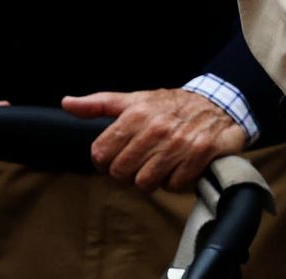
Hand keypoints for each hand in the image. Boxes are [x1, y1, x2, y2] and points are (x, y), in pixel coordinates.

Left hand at [62, 88, 247, 192]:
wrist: (219, 103)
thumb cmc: (172, 106)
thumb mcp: (135, 100)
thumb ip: (99, 104)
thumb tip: (67, 103)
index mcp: (136, 113)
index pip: (100, 154)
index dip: (105, 162)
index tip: (118, 159)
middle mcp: (157, 127)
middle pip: (121, 173)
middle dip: (130, 172)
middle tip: (143, 163)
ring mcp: (180, 141)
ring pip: (146, 183)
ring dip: (154, 179)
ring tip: (162, 165)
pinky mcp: (202, 153)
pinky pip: (175, 185)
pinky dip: (177, 181)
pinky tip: (181, 166)